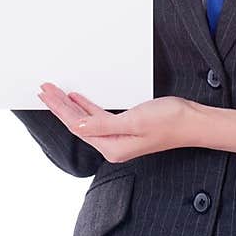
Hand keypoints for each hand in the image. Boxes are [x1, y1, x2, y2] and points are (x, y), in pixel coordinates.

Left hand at [37, 83, 194, 163]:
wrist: (192, 122)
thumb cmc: (169, 121)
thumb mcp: (133, 121)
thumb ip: (103, 125)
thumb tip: (76, 127)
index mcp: (111, 147)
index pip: (77, 126)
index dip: (59, 108)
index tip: (47, 93)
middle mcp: (112, 146)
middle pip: (78, 123)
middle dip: (59, 105)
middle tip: (43, 89)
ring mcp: (118, 138)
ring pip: (86, 120)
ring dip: (70, 105)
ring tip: (54, 93)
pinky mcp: (126, 129)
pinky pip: (98, 118)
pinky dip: (86, 107)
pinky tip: (79, 99)